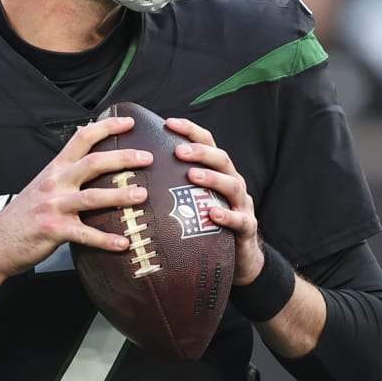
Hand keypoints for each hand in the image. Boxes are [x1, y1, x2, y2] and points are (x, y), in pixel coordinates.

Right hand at [0, 115, 151, 275]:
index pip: (82, 138)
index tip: (129, 123)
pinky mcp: (53, 230)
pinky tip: (124, 244)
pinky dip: (106, 240)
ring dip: (120, 195)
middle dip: (123, 158)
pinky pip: (85, 234)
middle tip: (148, 158)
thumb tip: (96, 171)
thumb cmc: (23, 217)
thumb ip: (66, 178)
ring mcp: (53, 206)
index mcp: (54, 169)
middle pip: (93, 163)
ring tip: (142, 195)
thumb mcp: (42, 188)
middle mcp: (54, 183)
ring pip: (93, 197)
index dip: (106, 127)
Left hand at [165, 117, 264, 283]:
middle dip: (200, 152)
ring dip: (212, 178)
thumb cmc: (208, 225)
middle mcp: (233, 183)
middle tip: (178, 151)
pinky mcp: (247, 227)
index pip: (207, 143)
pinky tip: (212, 214)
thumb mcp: (193, 200)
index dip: (190, 131)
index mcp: (218, 172)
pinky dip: (227, 216)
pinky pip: (239, 220)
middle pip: (221, 159)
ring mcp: (242, 205)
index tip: (168, 122)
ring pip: (232, 185)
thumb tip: (134, 172)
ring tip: (192, 175)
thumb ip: (174, 185)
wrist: (240, 257)